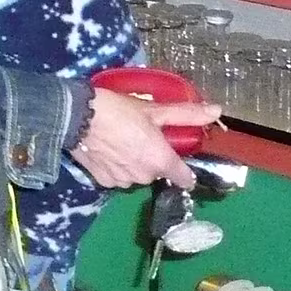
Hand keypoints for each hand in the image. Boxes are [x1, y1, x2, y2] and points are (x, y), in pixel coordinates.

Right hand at [70, 91, 223, 188]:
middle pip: (156, 172)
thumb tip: (216, 111)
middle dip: (151, 159)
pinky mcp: (102, 180)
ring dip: (131, 164)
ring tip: (118, 142)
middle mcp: (145, 176)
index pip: (185, 178)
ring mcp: (123, 180)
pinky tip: (104, 150)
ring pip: (135, 175)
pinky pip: (116, 177)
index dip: (183, 169)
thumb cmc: (117, 110)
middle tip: (138, 137)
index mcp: (161, 161)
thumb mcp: (153, 110)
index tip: (173, 156)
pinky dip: (113, 167)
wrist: (74, 116)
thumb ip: (185, 114)